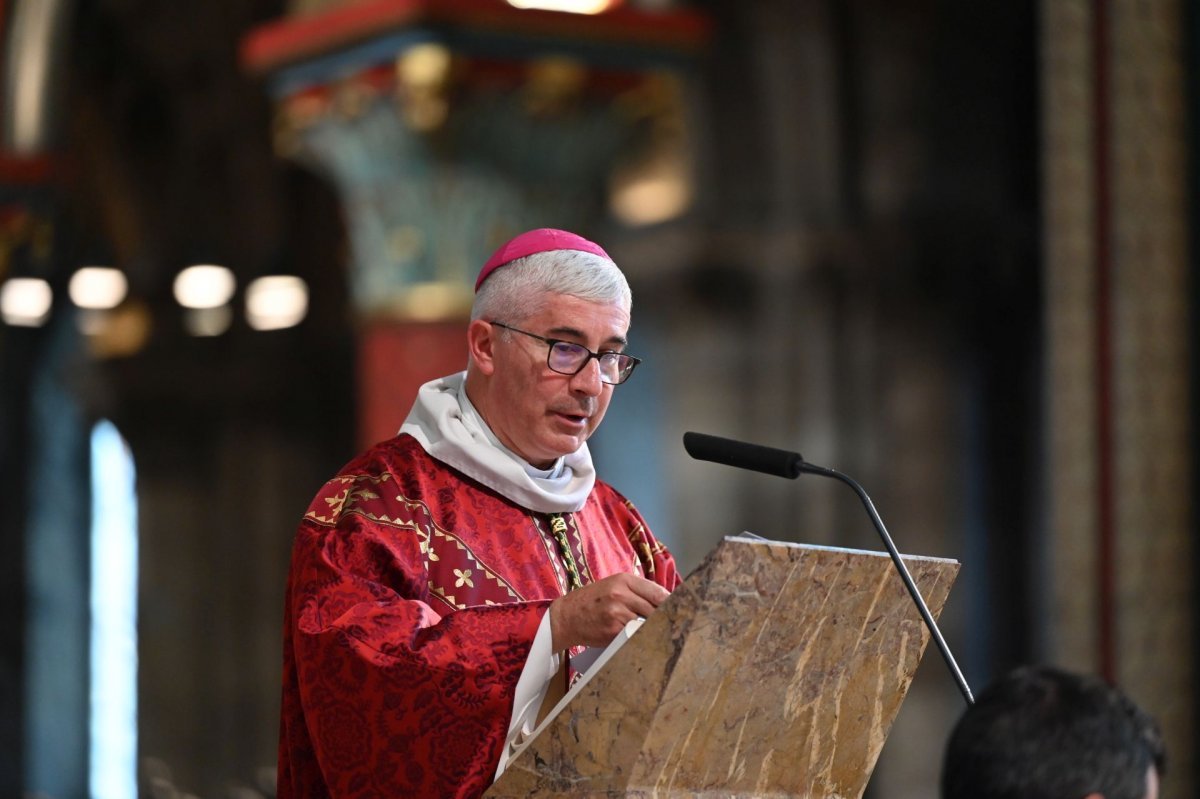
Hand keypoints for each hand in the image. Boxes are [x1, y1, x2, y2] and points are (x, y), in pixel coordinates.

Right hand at [549, 573, 670, 649]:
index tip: (681, 610)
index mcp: (623, 580)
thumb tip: (664, 601)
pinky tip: (646, 641)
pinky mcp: (613, 630)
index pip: (657, 591)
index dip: (671, 602)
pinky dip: (642, 638)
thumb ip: (635, 591)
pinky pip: (635, 635)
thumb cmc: (590, 602)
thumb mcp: (611, 586)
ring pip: (647, 622)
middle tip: (676, 626)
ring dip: (655, 630)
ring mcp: (617, 612)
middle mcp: (621, 593)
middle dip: (666, 618)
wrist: (565, 617)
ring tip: (663, 635)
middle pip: (655, 608)